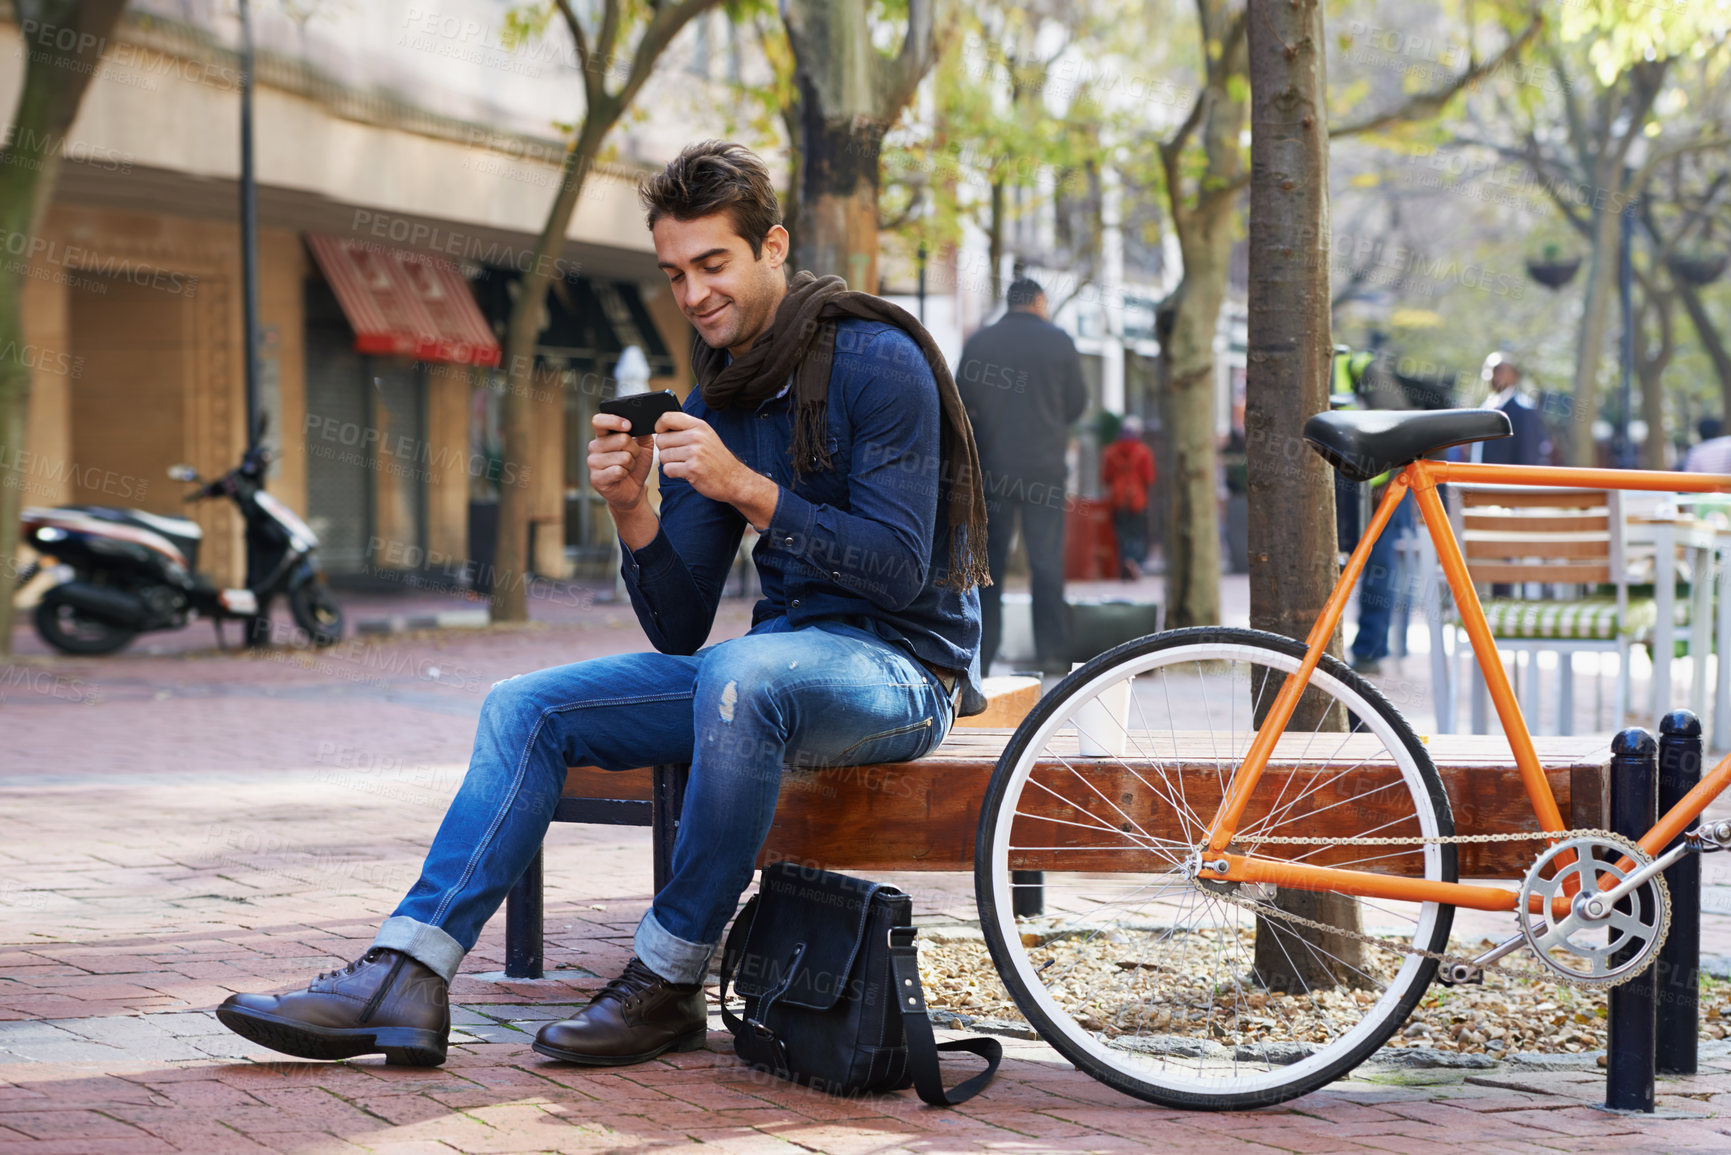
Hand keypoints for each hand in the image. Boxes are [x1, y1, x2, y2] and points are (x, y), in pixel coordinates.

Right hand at [588, 413, 653, 514]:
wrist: (633, 489)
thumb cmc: (636, 465)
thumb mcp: (643, 445)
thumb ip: (642, 432)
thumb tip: (644, 421)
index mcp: (603, 435)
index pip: (599, 421)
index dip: (614, 421)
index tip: (629, 426)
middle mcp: (594, 447)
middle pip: (621, 439)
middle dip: (635, 449)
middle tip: (632, 456)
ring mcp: (593, 462)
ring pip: (623, 457)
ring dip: (631, 463)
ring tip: (627, 467)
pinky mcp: (596, 478)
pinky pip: (618, 471)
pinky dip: (626, 473)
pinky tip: (622, 476)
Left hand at [655, 411, 780, 529]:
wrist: (734, 479)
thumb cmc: (716, 458)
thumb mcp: (706, 436)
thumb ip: (687, 429)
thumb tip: (661, 426)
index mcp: (699, 426)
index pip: (667, 418)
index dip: (659, 426)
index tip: (662, 433)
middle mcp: (696, 437)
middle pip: (661, 439)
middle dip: (665, 449)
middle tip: (678, 455)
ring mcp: (694, 453)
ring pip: (663, 456)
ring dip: (669, 463)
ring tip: (684, 464)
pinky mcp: (692, 469)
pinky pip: (667, 469)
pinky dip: (672, 473)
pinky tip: (685, 472)